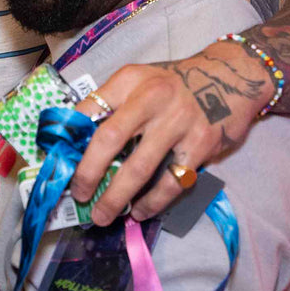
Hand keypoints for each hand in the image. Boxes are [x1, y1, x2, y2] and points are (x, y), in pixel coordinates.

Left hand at [68, 44, 260, 225]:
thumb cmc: (174, 84)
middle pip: (108, 140)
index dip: (68, 138)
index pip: (88, 109)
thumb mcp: (140, 80)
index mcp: (129, 80)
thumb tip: (77, 144)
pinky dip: (152, 202)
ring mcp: (178, 122)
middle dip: (88, 173)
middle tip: (78, 195)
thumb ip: (112, 105)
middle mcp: (152, 97)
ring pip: (139, 169)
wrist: (231, 76)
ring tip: (103, 215)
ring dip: (116, 197)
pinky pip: (171, 182)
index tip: (58, 163)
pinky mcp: (201, 144)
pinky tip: (140, 211)